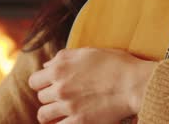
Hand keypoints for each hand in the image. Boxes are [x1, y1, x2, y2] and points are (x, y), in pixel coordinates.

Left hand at [28, 48, 156, 123]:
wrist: (134, 83)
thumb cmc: (116, 64)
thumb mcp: (88, 52)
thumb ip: (63, 57)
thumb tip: (47, 66)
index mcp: (60, 68)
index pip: (34, 81)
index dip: (41, 84)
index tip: (49, 86)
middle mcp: (60, 87)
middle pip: (41, 98)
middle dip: (50, 97)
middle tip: (62, 98)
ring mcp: (68, 106)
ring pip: (44, 115)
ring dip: (51, 114)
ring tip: (60, 113)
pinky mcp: (79, 122)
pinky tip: (67, 122)